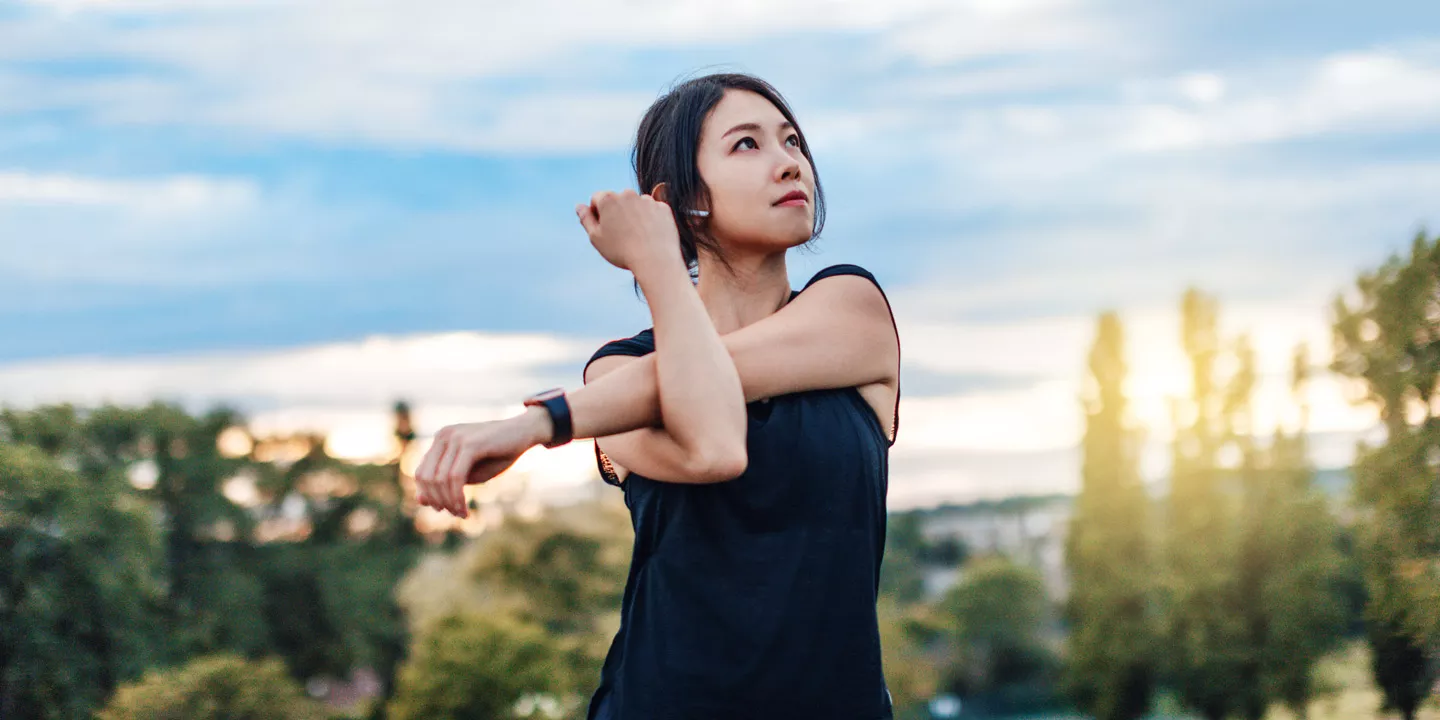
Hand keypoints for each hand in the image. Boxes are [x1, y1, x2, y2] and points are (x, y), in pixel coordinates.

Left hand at [412, 408, 551, 517]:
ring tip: (461, 514)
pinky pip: (455, 478)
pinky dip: (457, 497)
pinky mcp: (470, 444)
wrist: (526, 432)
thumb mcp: (470, 471)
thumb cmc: (499, 453)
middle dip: (437, 500)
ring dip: (449, 502)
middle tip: (454, 514)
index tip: (442, 509)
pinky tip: (464, 510)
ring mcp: (455, 438)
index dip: (428, 495)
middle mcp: (444, 436)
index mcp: (441, 439)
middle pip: (426, 477)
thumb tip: (420, 500)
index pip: (421, 472)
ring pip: (440, 480)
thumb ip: (445, 483)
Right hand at [576, 189, 680, 271]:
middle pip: (618, 199)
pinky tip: (649, 235)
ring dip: (634, 214)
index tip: (603, 229)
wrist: (655, 261)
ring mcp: (647, 200)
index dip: (597, 213)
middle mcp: (628, 194)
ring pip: (636, 204)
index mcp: (608, 199)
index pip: (597, 198)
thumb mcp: (596, 237)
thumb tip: (579, 206)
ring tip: (636, 237)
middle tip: (620, 235)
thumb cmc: (621, 251)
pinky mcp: (663, 208)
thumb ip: (586, 219)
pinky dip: (650, 220)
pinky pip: (653, 211)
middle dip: (616, 212)